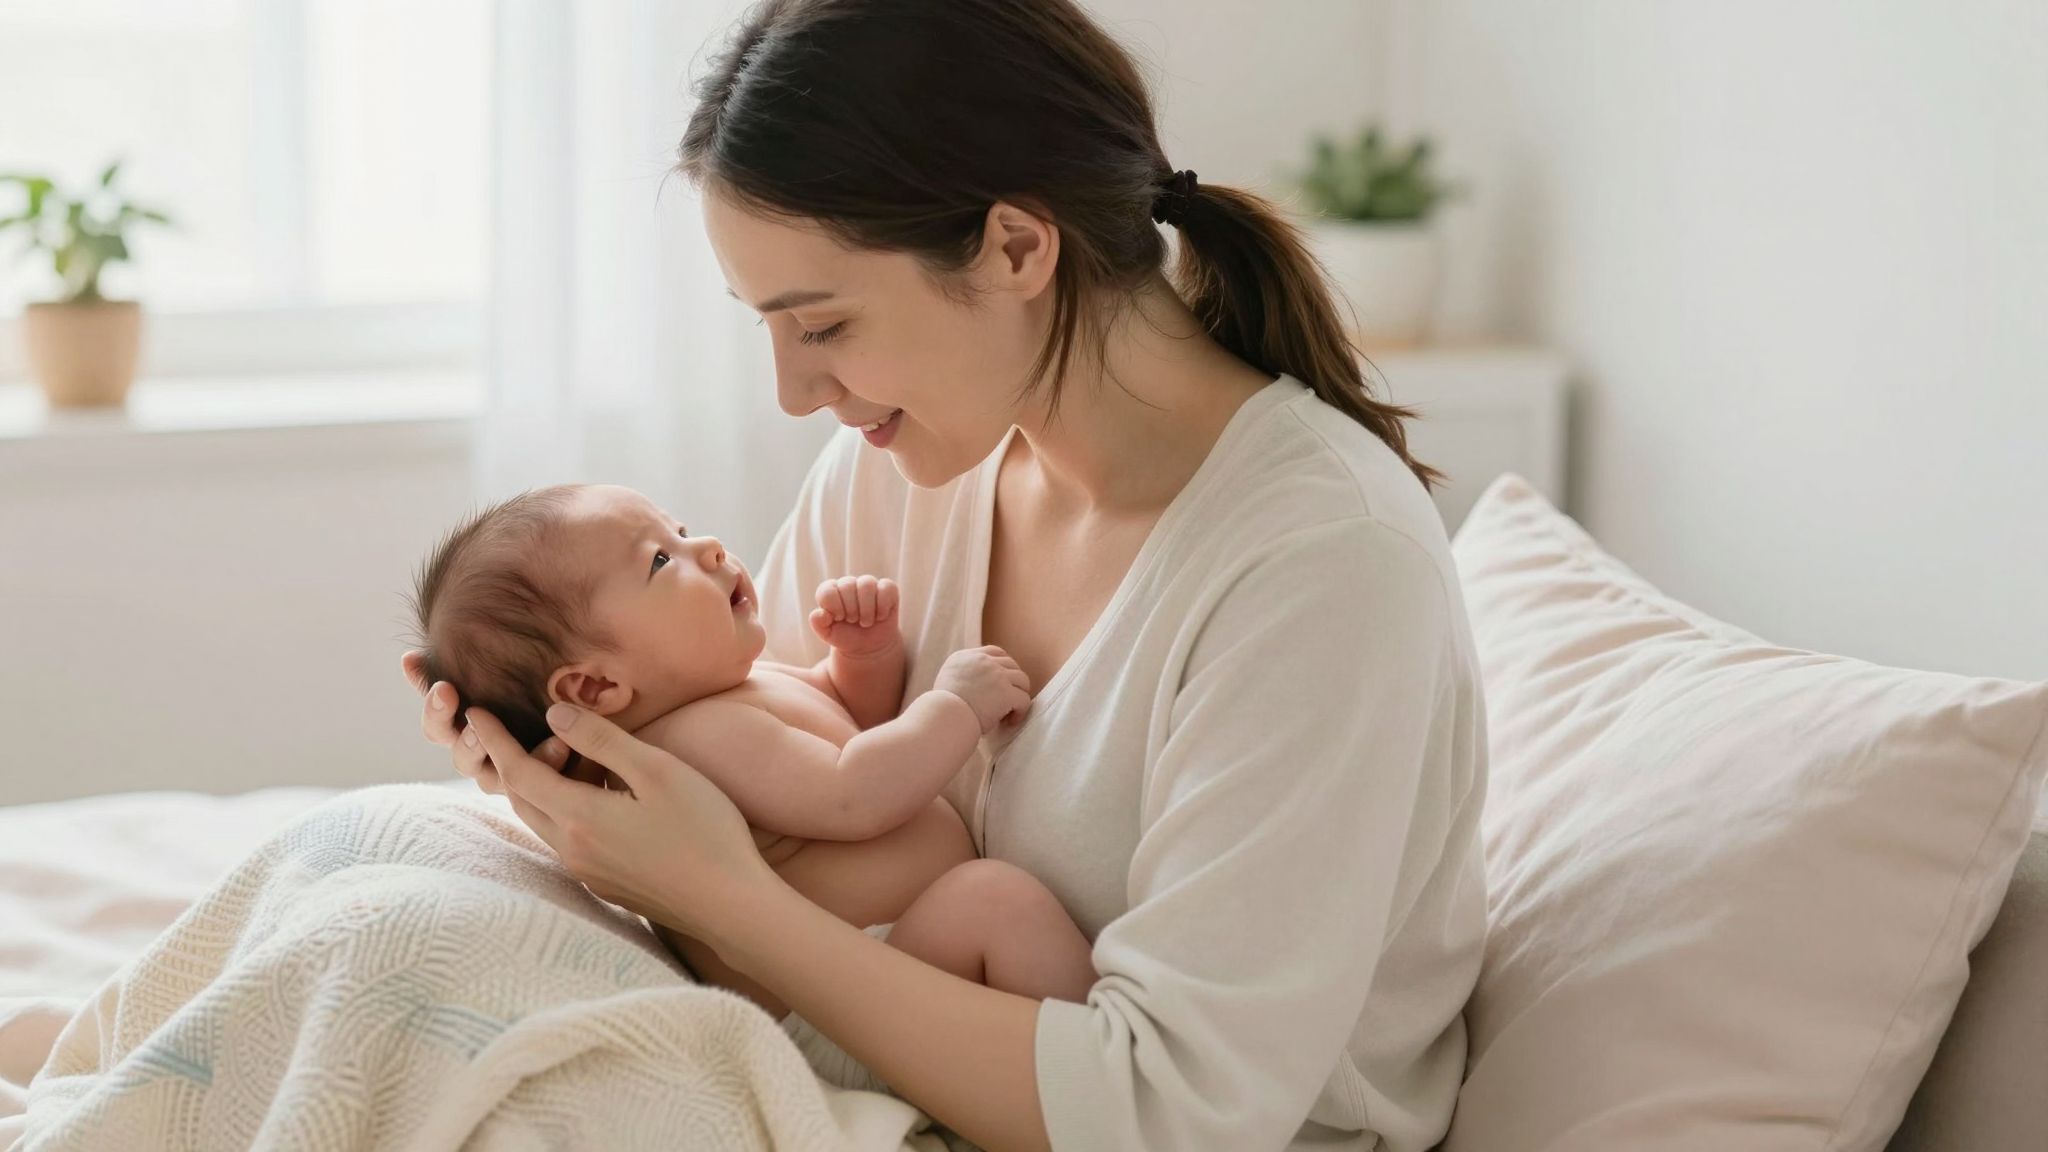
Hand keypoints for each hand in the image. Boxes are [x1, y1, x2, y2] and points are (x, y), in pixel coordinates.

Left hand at [405, 652, 782, 851]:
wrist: (733, 905)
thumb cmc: (704, 831)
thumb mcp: (657, 772)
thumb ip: (602, 741)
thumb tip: (553, 716)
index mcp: (578, 818)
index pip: (517, 772)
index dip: (494, 740)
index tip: (474, 712)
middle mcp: (571, 850)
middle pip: (522, 800)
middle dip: (510, 761)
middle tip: (513, 728)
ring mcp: (587, 873)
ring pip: (543, 822)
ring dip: (538, 787)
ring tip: (557, 756)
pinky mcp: (606, 885)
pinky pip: (566, 840)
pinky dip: (561, 810)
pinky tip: (591, 796)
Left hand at [808, 575, 900, 658]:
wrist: (867, 647)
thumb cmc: (845, 636)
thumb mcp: (828, 634)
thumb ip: (818, 623)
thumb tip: (819, 613)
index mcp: (831, 590)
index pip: (827, 591)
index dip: (834, 607)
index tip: (838, 618)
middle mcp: (849, 584)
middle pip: (847, 585)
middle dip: (851, 610)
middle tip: (853, 621)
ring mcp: (868, 585)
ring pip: (867, 583)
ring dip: (867, 609)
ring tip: (866, 622)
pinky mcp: (887, 589)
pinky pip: (886, 588)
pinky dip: (883, 606)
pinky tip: (879, 617)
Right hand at [933, 645, 1031, 733]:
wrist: (943, 718)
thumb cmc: (942, 709)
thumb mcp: (947, 681)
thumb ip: (962, 675)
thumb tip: (979, 684)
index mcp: (965, 657)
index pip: (994, 652)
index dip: (1003, 666)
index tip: (1002, 682)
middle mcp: (982, 661)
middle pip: (1011, 664)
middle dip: (1012, 681)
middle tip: (1007, 699)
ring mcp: (996, 675)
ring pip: (1022, 680)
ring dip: (1019, 694)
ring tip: (1011, 710)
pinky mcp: (1006, 693)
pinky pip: (1024, 699)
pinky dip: (1020, 711)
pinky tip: (1010, 721)